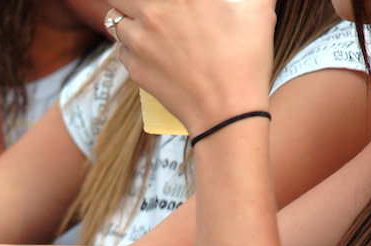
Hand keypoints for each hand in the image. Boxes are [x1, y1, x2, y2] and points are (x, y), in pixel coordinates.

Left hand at [109, 0, 274, 134]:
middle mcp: (153, 11)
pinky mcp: (134, 66)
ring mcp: (139, 40)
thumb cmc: (247, 57)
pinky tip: (149, 50)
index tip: (170, 6)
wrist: (227, 111)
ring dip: (126, 17)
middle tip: (148, 8)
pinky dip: (129, 47)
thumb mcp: (257, 8)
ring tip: (145, 23)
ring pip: (113, 19)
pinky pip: (121, 49)